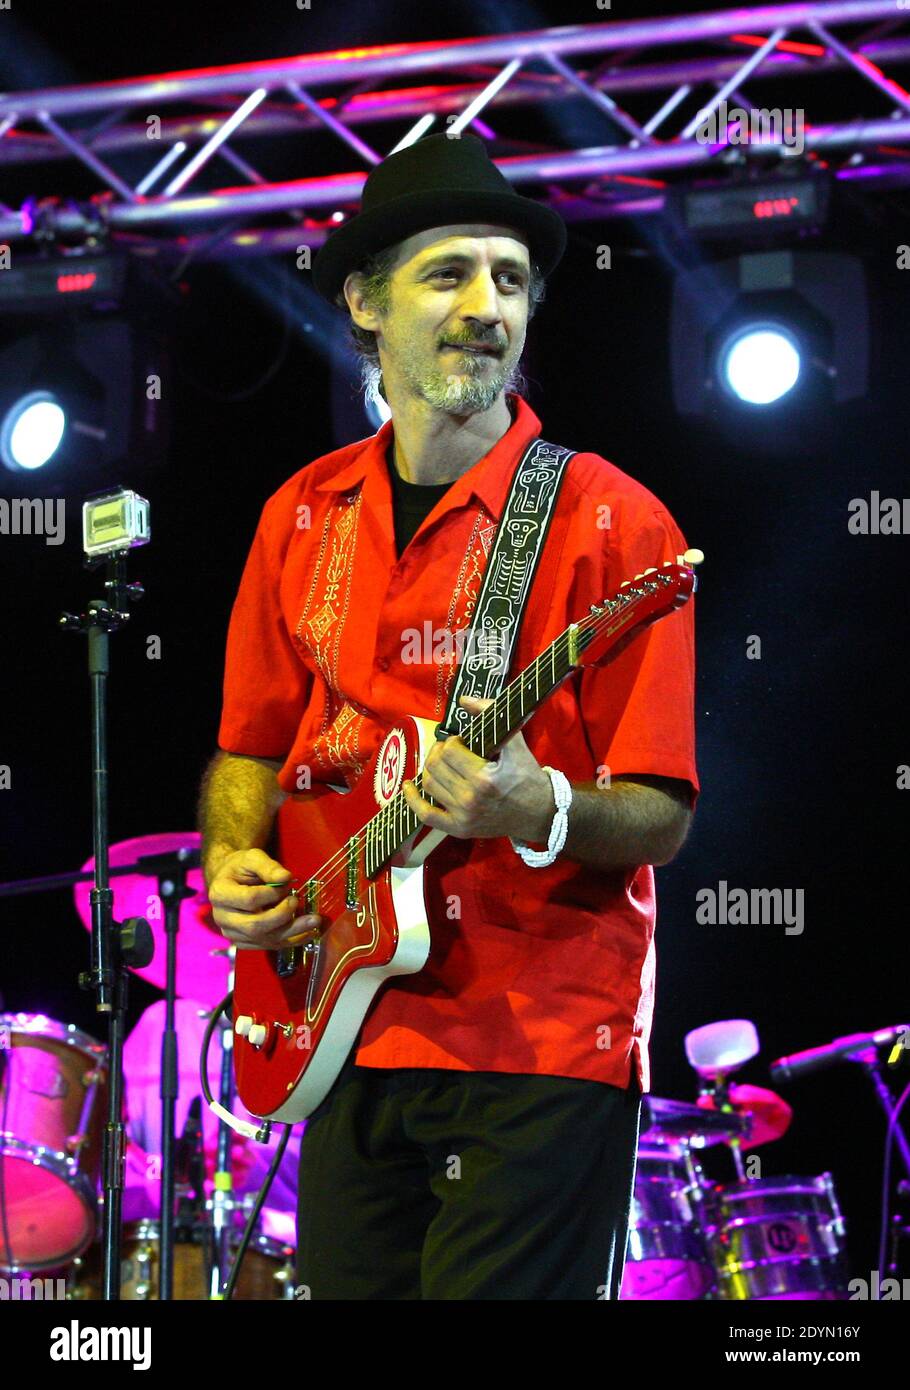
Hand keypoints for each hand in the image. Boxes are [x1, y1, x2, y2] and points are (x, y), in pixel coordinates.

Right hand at [207, 847, 324, 949]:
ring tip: (313, 921)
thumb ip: (268, 867)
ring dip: (292, 932)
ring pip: (264, 939)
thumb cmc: (242, 867)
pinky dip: (290, 940)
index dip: (272, 894)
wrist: (232, 880)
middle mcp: (222, 917)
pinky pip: (269, 945)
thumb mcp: (252, 858)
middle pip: (255, 926)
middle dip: (282, 916)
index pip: (249, 900)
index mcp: (220, 893)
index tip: (286, 885)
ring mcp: (233, 933)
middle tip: (297, 902)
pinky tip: (307, 932)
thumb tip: (286, 878)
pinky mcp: (245, 942)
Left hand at [401, 695, 554, 841]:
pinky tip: (408, 786)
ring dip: (430, 768)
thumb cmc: (527, 775)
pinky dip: (412, 800)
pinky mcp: (459, 829)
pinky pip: (426, 815)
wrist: (539, 812)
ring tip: (440, 763)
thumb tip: (463, 700)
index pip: (449, 750)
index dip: (452, 741)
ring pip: (429, 784)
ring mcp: (463, 816)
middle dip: (439, 752)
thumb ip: (490, 714)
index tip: (462, 741)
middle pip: (435, 766)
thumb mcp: (515, 742)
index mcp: (484, 778)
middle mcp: (471, 799)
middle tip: (449, 749)